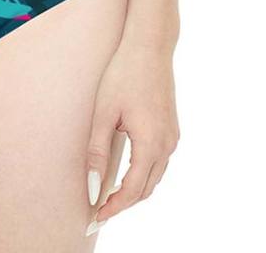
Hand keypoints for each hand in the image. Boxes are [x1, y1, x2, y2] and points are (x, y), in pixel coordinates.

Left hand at [84, 45, 178, 233]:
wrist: (149, 47)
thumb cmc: (123, 74)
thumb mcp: (103, 113)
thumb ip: (97, 152)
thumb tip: (92, 188)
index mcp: (151, 143)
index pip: (133, 191)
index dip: (114, 208)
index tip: (95, 218)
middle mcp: (167, 144)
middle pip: (146, 189)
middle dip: (123, 204)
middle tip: (98, 212)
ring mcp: (173, 137)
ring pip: (154, 177)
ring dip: (134, 191)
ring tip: (108, 197)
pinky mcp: (171, 128)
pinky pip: (159, 162)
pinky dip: (143, 175)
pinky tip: (125, 174)